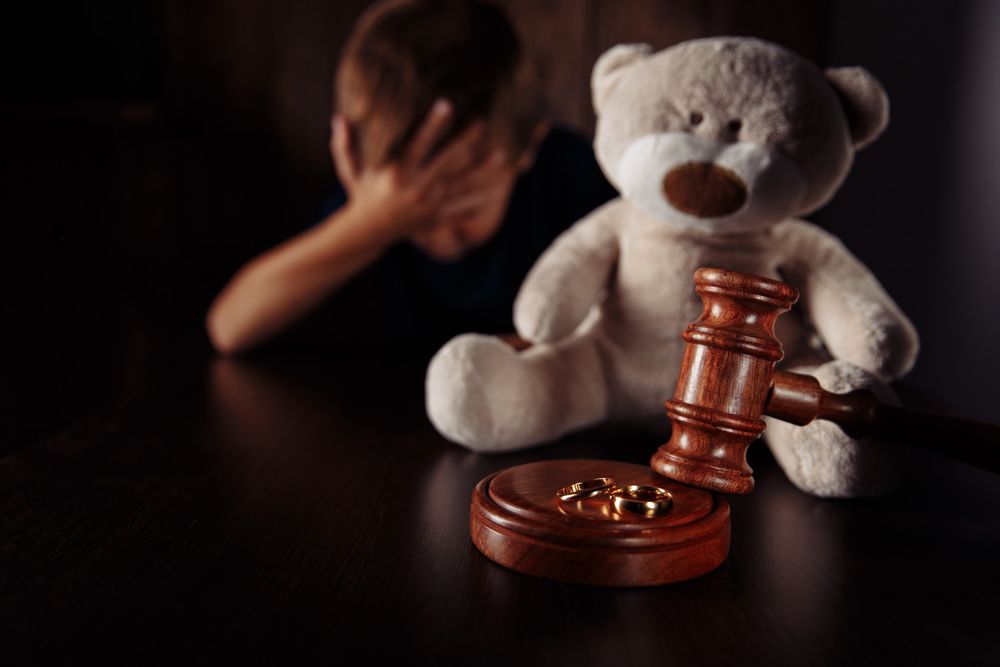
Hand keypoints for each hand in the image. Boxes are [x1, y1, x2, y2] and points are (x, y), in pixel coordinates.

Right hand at [330, 99, 486, 242]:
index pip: (419, 144)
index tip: (447, 105)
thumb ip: (345, 145)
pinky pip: (462, 210)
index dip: (433, 125)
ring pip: (461, 186)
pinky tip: (498, 192)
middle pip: (447, 162)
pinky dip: (480, 202)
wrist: (369, 232)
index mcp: (398, 173)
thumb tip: (338, 118)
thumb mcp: (350, 170)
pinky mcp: (437, 218)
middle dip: (466, 143)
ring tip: (502, 157)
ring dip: (482, 172)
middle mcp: (417, 189)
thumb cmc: (361, 194)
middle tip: (483, 124)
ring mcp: (430, 205)